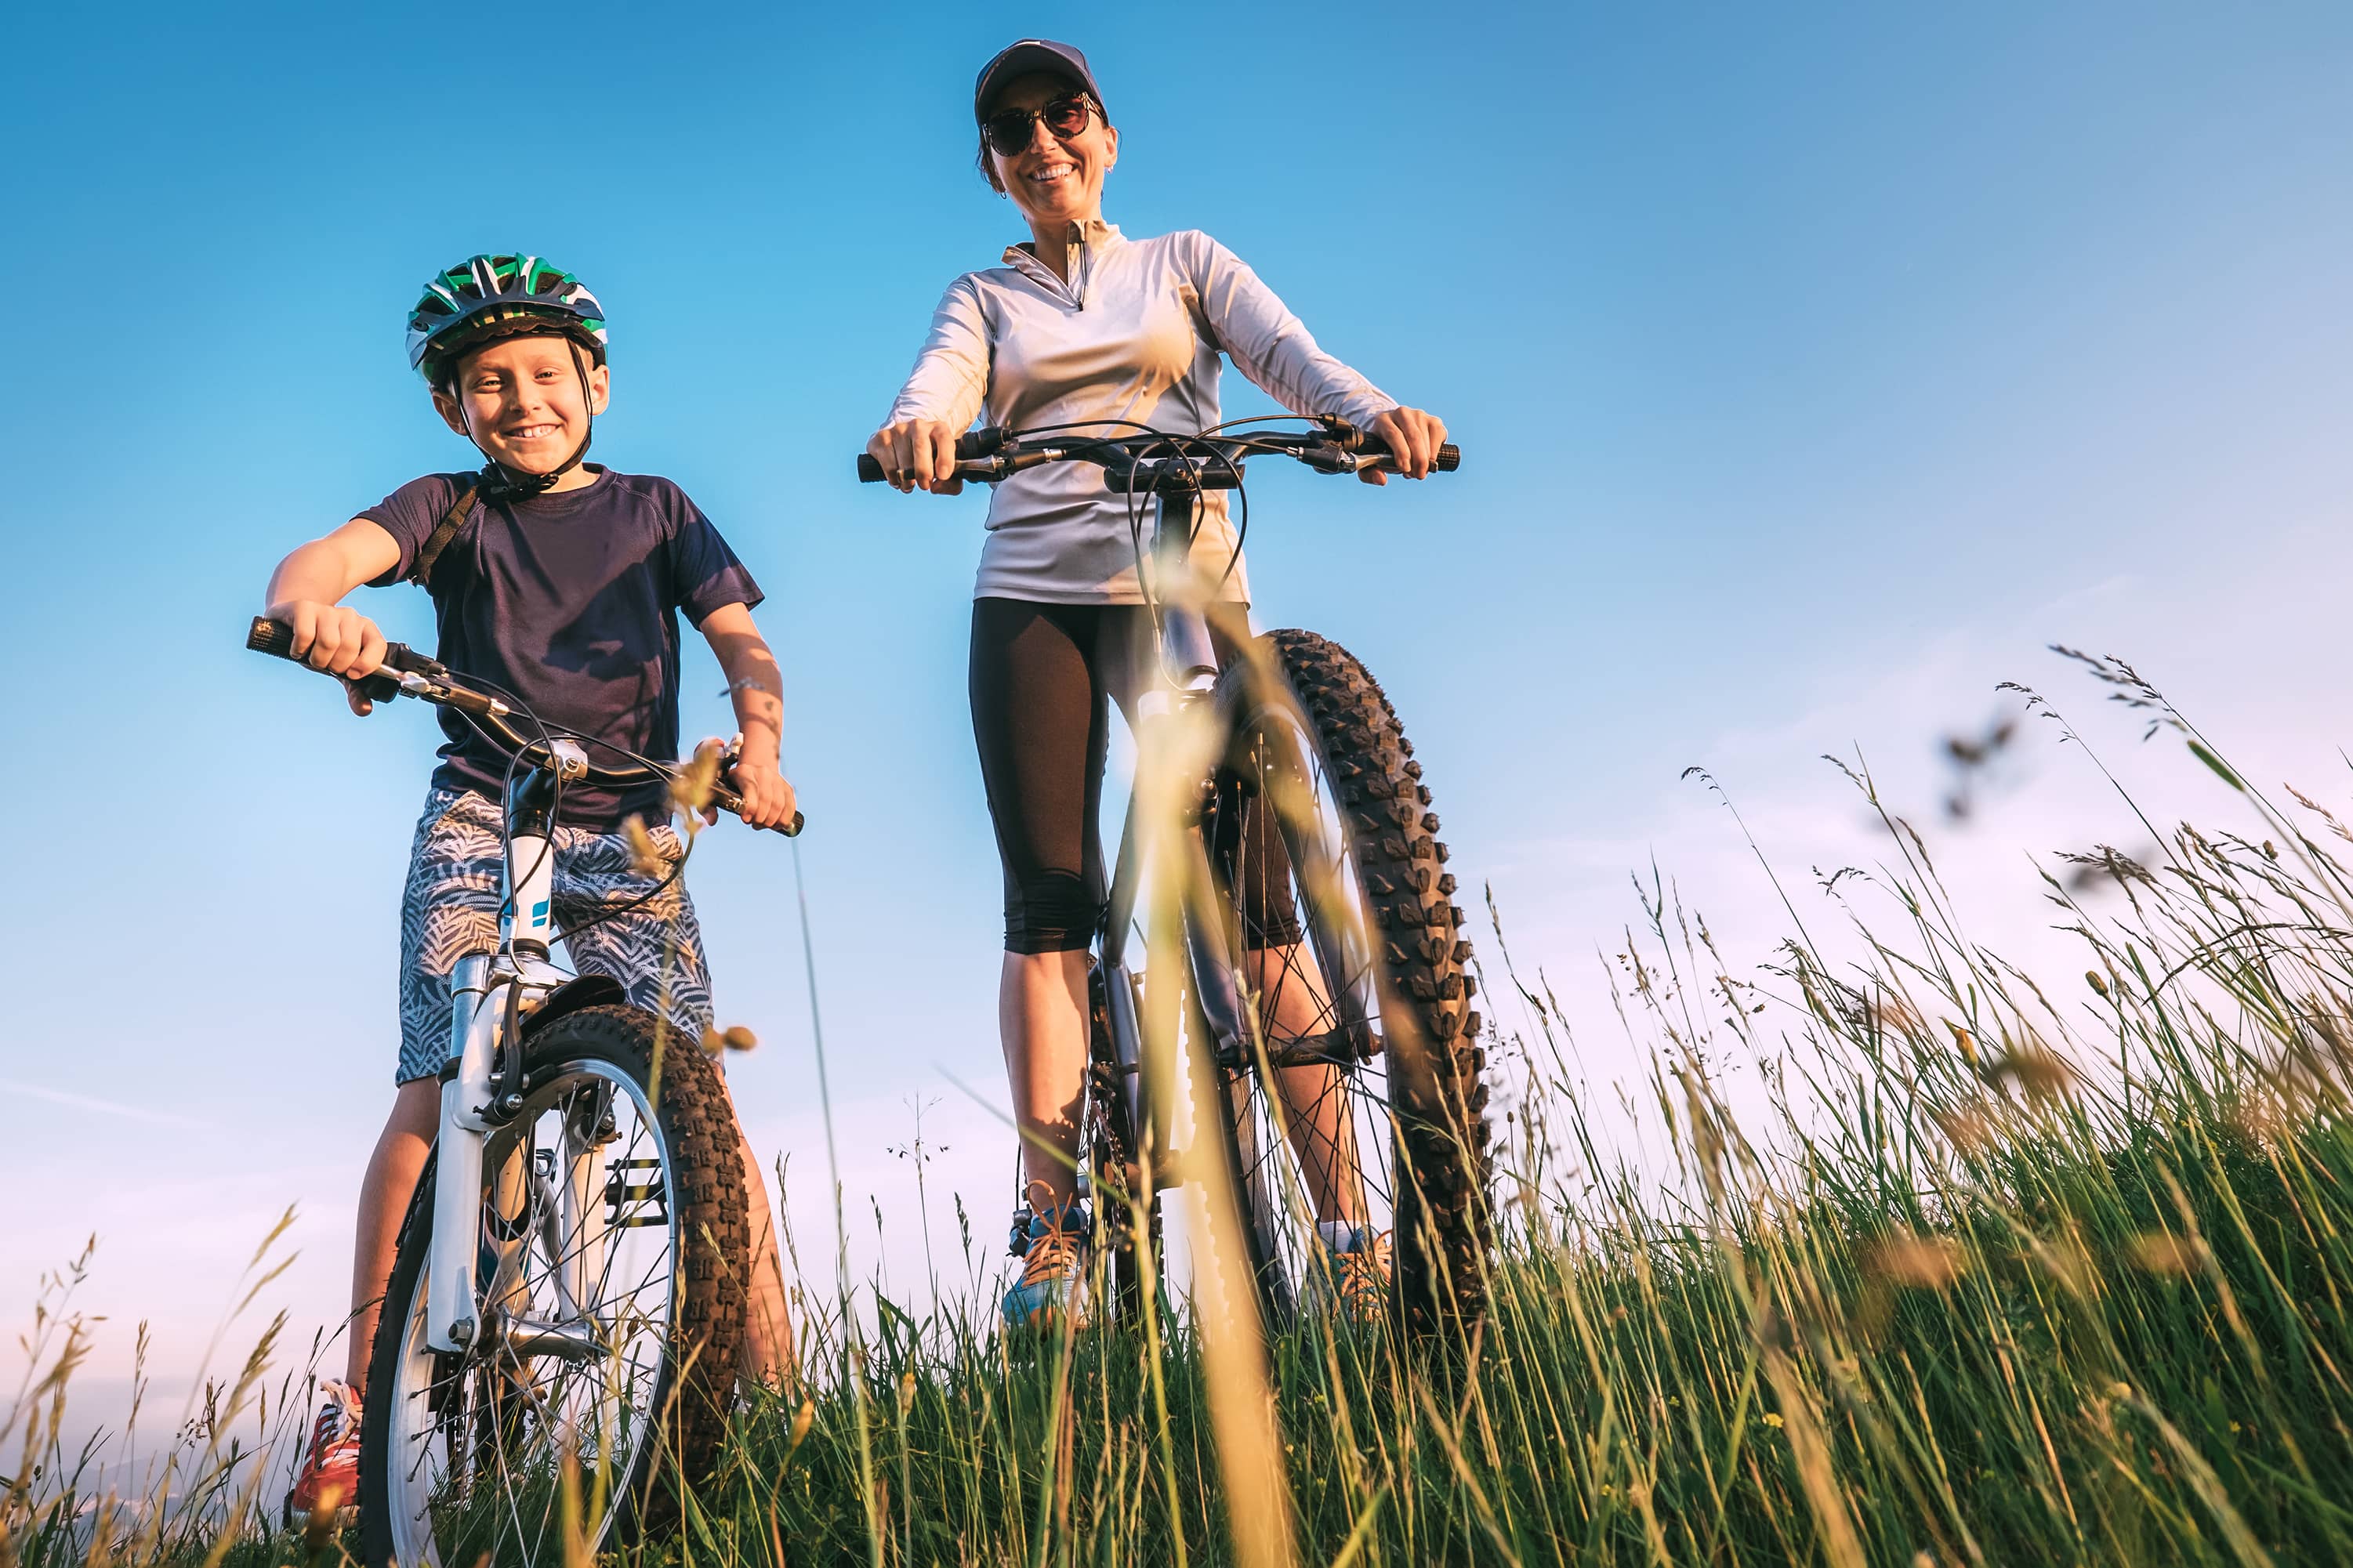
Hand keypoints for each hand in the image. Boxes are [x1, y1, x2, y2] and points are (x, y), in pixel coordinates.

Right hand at [268, 597, 386, 714]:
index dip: (365, 665)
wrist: (292, 623)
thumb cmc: (321, 649)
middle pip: (349, 647)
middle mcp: (350, 616)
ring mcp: (328, 610)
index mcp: (367, 629)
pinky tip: (298, 648)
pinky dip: (299, 649)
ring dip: (317, 659)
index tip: (351, 673)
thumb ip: (356, 690)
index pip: (379, 647)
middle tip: (326, 662)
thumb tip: (365, 710)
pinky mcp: (305, 607)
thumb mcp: (341, 670)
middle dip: (335, 665)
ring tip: (313, 656)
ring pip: (329, 642)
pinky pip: (306, 635)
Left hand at [706, 735, 798, 830]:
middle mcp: (763, 773)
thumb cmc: (733, 784)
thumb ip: (710, 806)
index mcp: (744, 772)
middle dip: (761, 817)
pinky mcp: (786, 787)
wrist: (754, 766)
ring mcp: (777, 779)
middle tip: (754, 824)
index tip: (745, 819)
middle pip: (767, 799)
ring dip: (772, 820)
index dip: (750, 807)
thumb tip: (711, 821)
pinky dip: (785, 818)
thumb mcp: (719, 789)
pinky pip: (790, 805)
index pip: (751, 788)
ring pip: (780, 804)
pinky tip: (776, 825)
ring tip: (763, 825)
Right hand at [866, 418, 965, 495]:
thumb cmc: (931, 461)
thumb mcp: (946, 471)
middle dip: (923, 472)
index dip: (945, 458)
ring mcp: (898, 430)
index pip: (944, 438)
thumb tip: (935, 487)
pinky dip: (894, 478)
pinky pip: (888, 465)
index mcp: (939, 429)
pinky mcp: (881, 438)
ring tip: (910, 483)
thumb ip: (951, 484)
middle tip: (925, 486)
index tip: (943, 477)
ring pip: (903, 461)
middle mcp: (918, 425)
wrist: (907, 445)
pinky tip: (898, 479)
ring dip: (907, 480)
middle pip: (920, 447)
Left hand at [1359, 405, 1446, 484]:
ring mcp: (1419, 415)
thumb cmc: (1383, 451)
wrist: (1395, 435)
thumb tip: (1381, 480)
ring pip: (1426, 439)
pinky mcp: (1433, 420)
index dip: (1401, 453)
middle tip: (1418, 475)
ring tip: (1419, 470)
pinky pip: (1438, 436)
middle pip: (1414, 436)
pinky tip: (1428, 459)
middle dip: (1418, 460)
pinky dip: (1435, 452)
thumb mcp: (1372, 463)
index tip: (1405, 469)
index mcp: (1382, 421)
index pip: (1393, 434)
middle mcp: (1401, 413)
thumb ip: (1371, 474)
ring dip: (1426, 459)